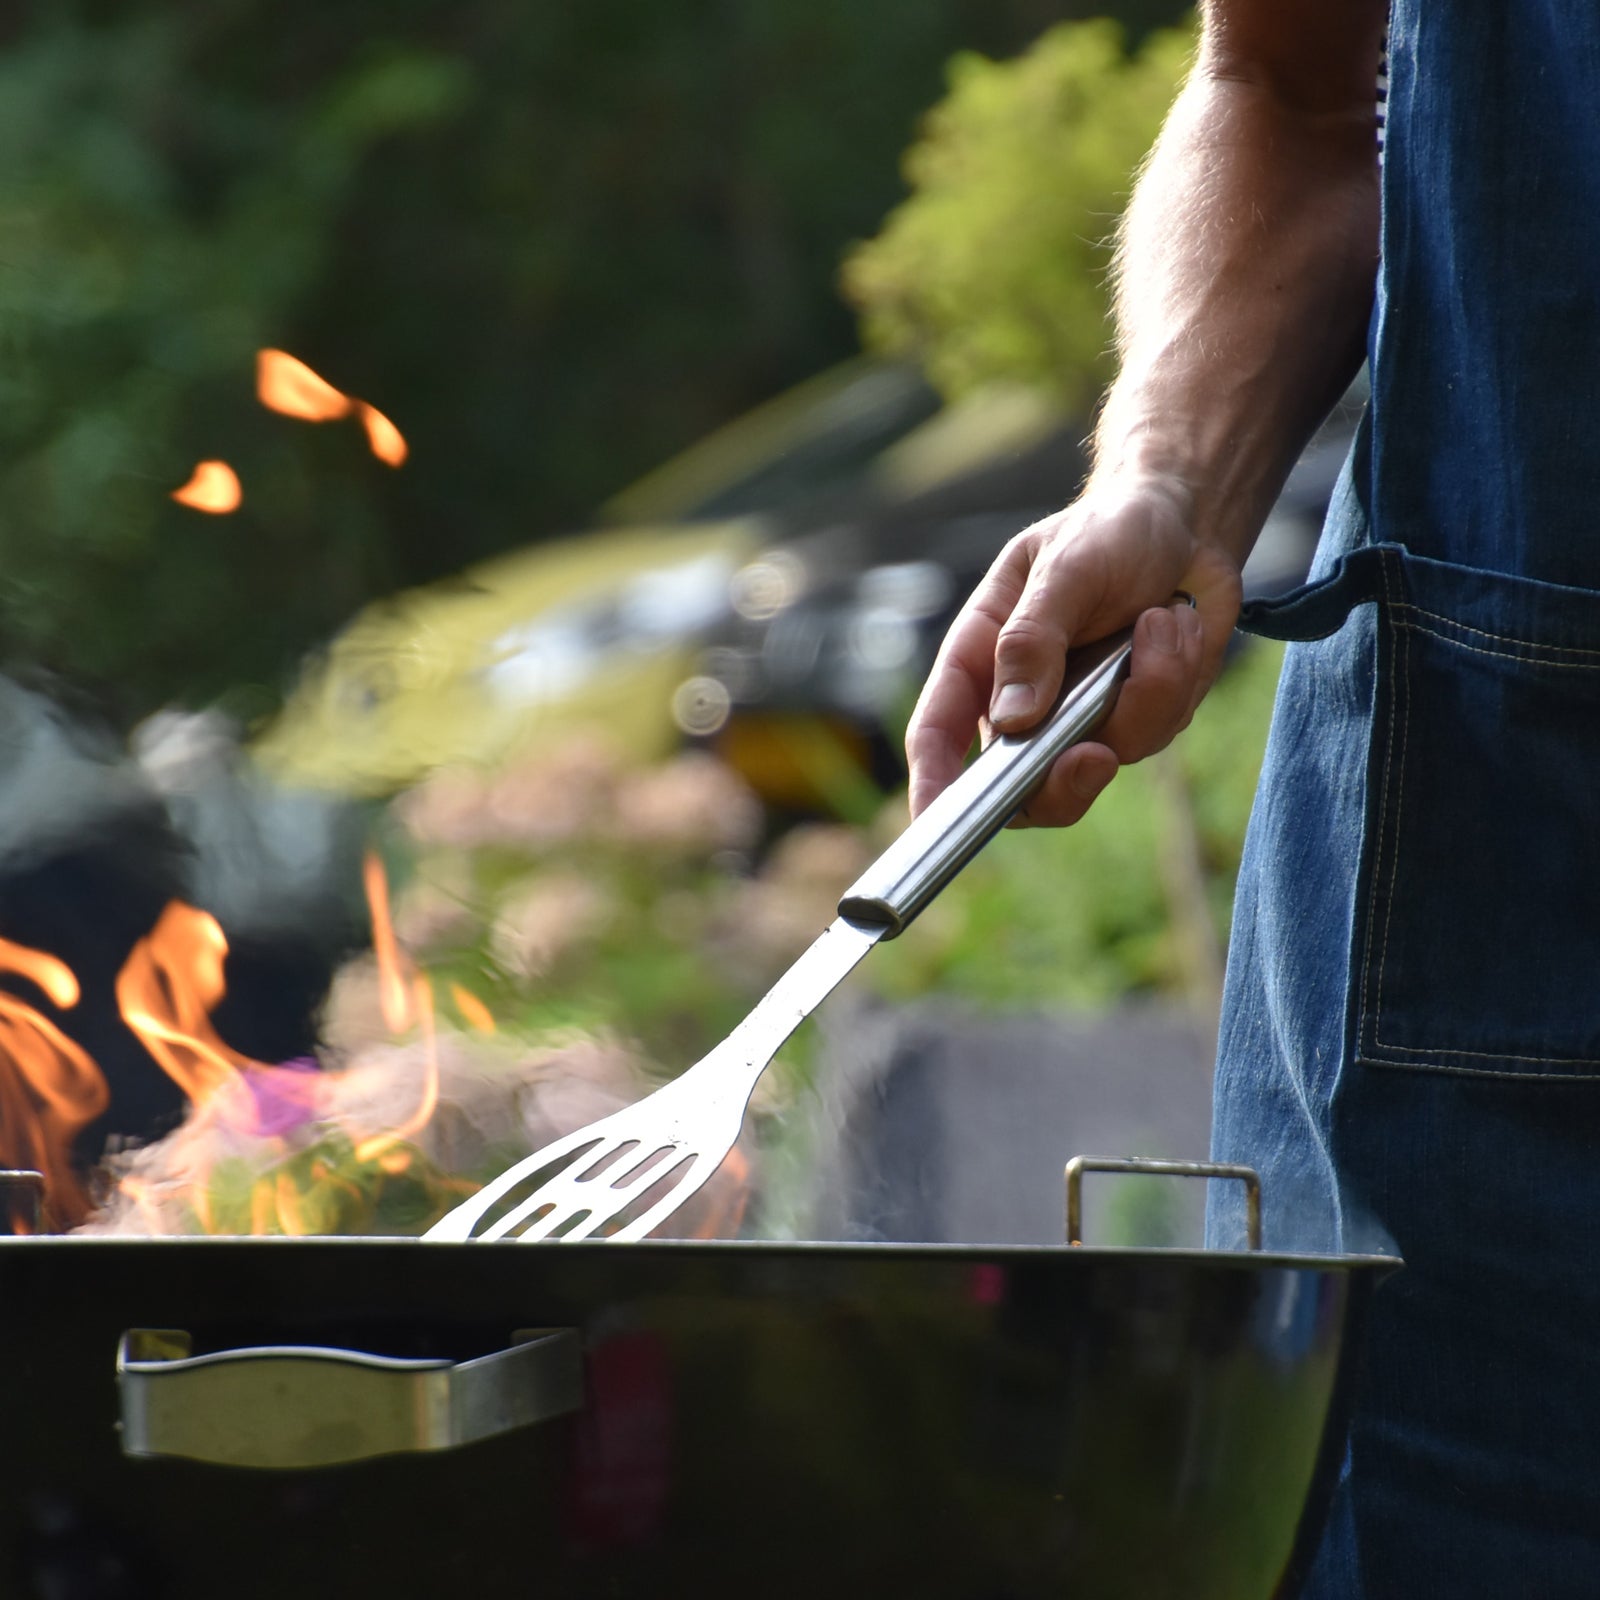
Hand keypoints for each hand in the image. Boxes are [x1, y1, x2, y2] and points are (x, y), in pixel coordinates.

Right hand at [905, 477, 1241, 824]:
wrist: (1186, 526)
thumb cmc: (1107, 532)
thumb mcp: (1064, 567)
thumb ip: (1034, 639)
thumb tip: (1012, 719)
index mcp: (980, 659)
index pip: (939, 733)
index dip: (931, 785)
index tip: (934, 823)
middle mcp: (1023, 702)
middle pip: (1020, 787)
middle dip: (1061, 784)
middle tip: (1094, 756)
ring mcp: (1080, 718)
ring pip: (1103, 758)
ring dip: (1145, 693)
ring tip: (1161, 620)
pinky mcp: (1136, 718)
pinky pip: (1156, 733)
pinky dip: (1176, 679)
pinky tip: (1177, 626)